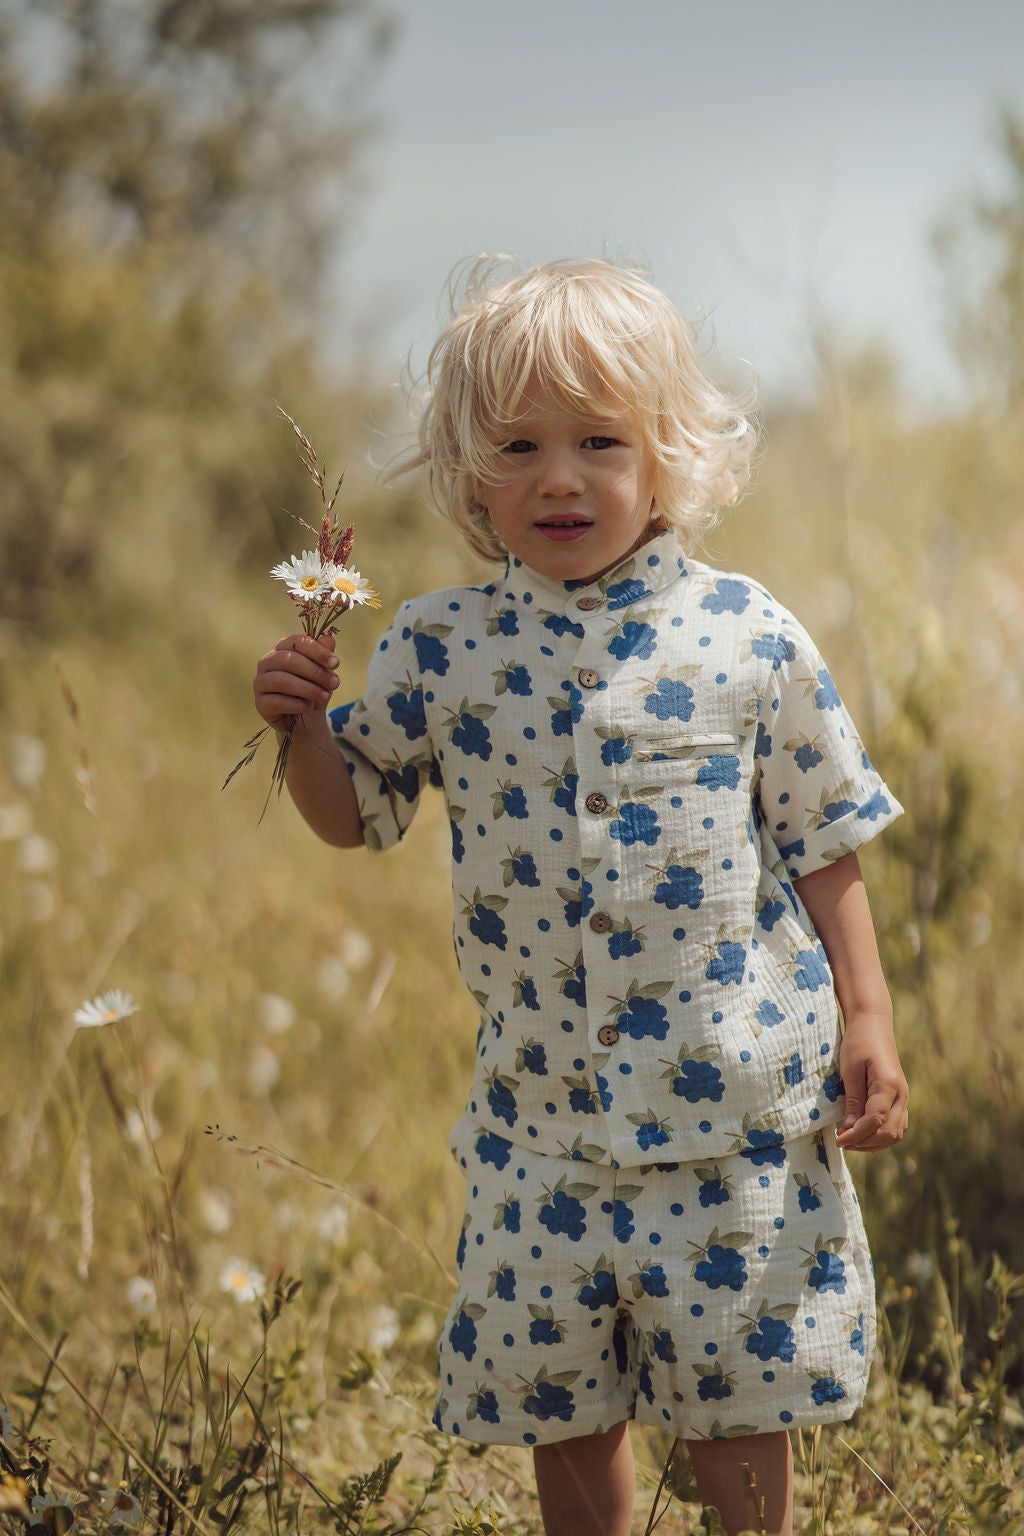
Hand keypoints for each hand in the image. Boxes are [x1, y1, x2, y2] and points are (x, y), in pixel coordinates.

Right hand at [253, 632, 339, 735]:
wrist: (306, 720)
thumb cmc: (313, 689)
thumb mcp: (323, 673)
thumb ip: (324, 656)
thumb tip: (329, 638)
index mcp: (282, 648)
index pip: (297, 642)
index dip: (317, 651)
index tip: (336, 663)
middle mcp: (266, 662)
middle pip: (287, 660)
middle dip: (315, 671)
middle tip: (334, 683)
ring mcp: (260, 683)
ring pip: (281, 680)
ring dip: (308, 689)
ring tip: (325, 696)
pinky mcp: (260, 704)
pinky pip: (276, 701)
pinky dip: (297, 704)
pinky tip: (309, 706)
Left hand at [834, 1013, 908, 1152]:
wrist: (873, 1025)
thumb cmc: (858, 1043)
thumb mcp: (850, 1070)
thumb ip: (853, 1100)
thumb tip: (850, 1129)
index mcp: (889, 1086)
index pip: (875, 1121)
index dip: (856, 1135)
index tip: (838, 1139)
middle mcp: (901, 1095)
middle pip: (889, 1132)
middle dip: (864, 1142)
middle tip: (841, 1139)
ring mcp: (903, 1097)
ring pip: (895, 1133)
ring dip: (873, 1142)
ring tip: (849, 1139)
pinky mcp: (899, 1098)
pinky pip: (896, 1125)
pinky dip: (880, 1135)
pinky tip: (862, 1132)